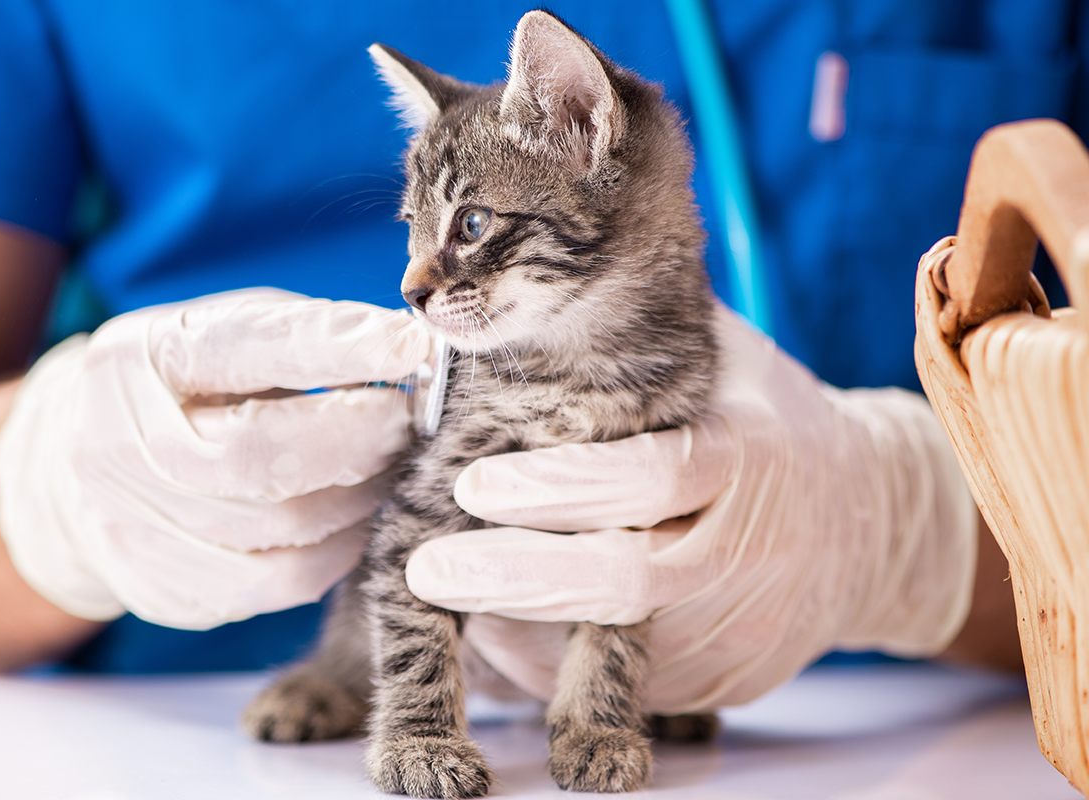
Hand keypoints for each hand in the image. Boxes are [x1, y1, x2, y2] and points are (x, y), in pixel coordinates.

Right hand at [0, 289, 432, 629]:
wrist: (71, 469)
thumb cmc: (181, 390)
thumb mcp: (221, 334)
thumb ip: (302, 338)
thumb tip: (409, 354)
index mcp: (140, 358)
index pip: (242, 348)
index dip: (335, 348)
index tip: (411, 348)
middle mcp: (121, 443)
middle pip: (256, 455)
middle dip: (355, 439)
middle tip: (409, 422)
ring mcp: (133, 524)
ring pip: (279, 529)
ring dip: (359, 499)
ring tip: (391, 470)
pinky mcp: (162, 586)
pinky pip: (277, 581)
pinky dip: (337, 551)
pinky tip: (356, 522)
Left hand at [405, 309, 977, 711]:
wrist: (869, 521)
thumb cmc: (759, 418)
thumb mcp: (719, 357)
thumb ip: (635, 328)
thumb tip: (522, 265)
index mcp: (747, 452)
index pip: (649, 475)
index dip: (557, 487)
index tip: (470, 485)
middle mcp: (750, 545)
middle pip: (627, 578)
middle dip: (517, 576)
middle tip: (428, 569)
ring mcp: (742, 621)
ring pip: (618, 647)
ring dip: (521, 633)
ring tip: (448, 602)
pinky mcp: (728, 677)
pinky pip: (631, 687)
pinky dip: (557, 669)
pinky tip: (498, 637)